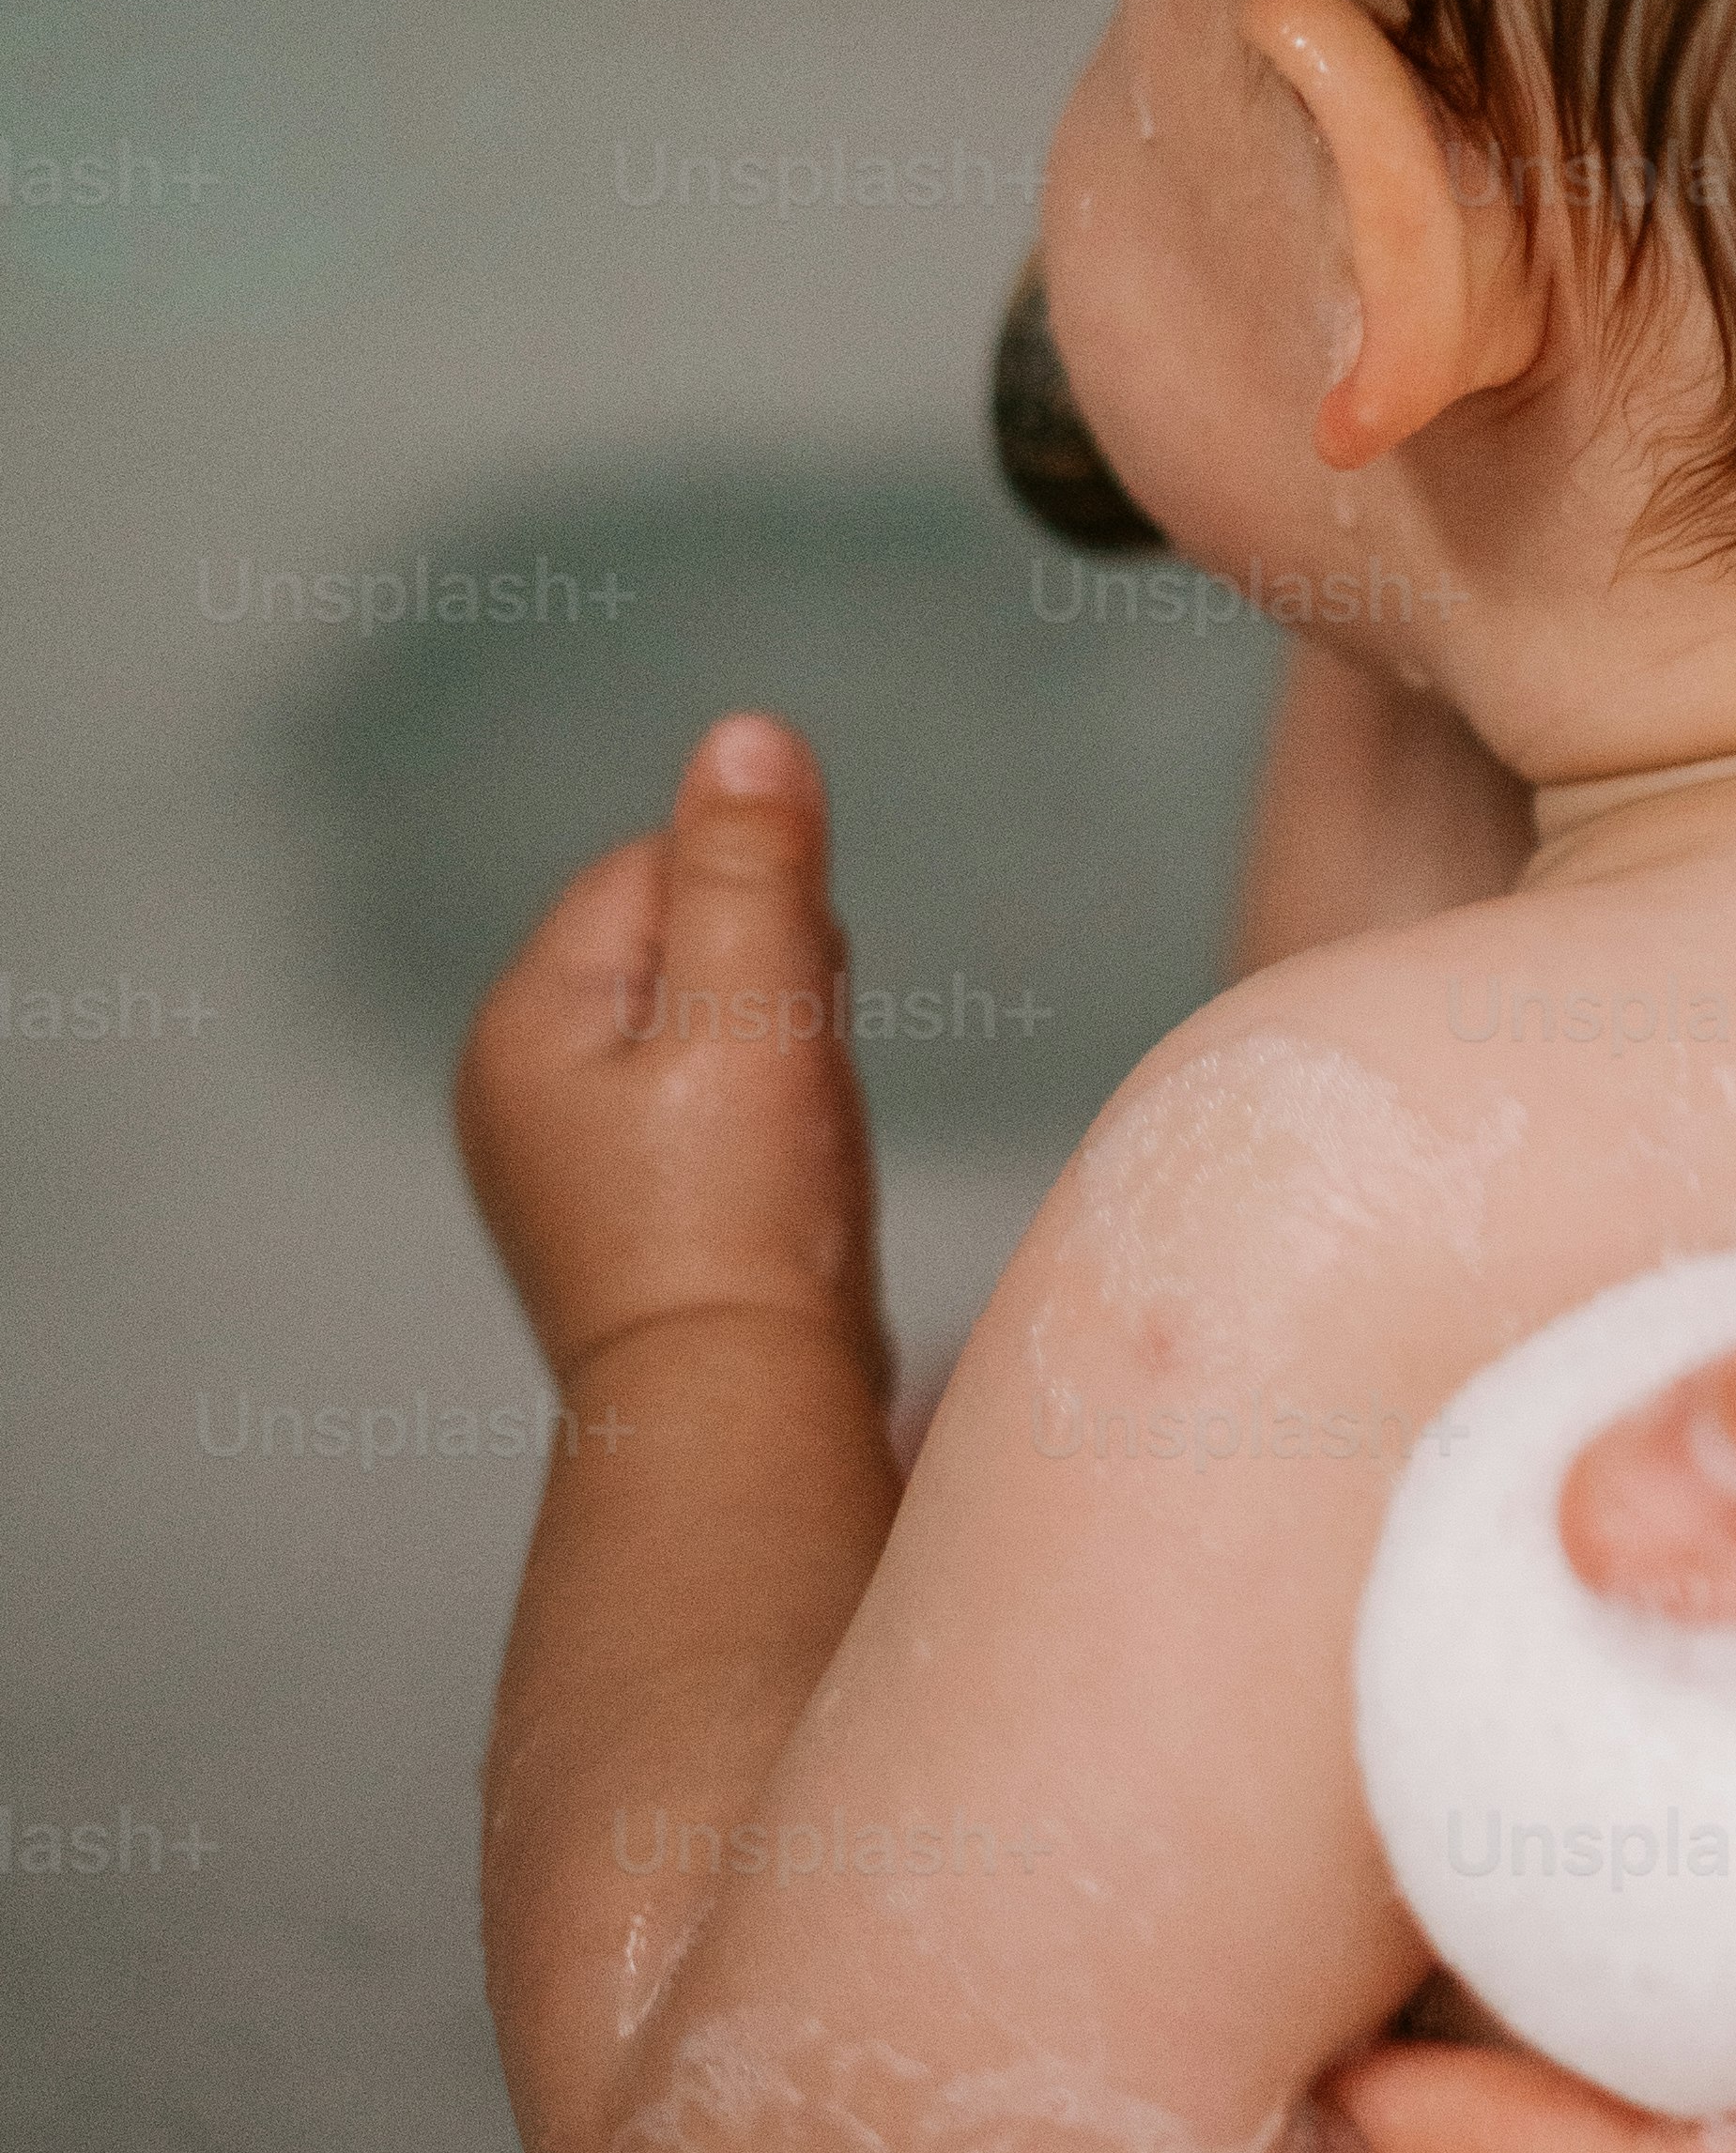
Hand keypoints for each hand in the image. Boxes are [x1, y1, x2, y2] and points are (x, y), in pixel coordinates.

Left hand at [454, 713, 889, 1398]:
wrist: (737, 1420)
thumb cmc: (744, 1221)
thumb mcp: (757, 1012)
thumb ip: (751, 866)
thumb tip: (747, 731)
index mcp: (523, 1023)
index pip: (653, 869)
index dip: (758, 913)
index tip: (796, 1010)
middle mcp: (520, 1087)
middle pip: (677, 947)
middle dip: (768, 985)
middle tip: (797, 1087)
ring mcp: (568, 1166)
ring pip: (704, 1033)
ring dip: (776, 1058)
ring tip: (796, 1146)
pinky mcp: (629, 1225)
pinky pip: (708, 1115)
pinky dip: (765, 1128)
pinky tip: (791, 1186)